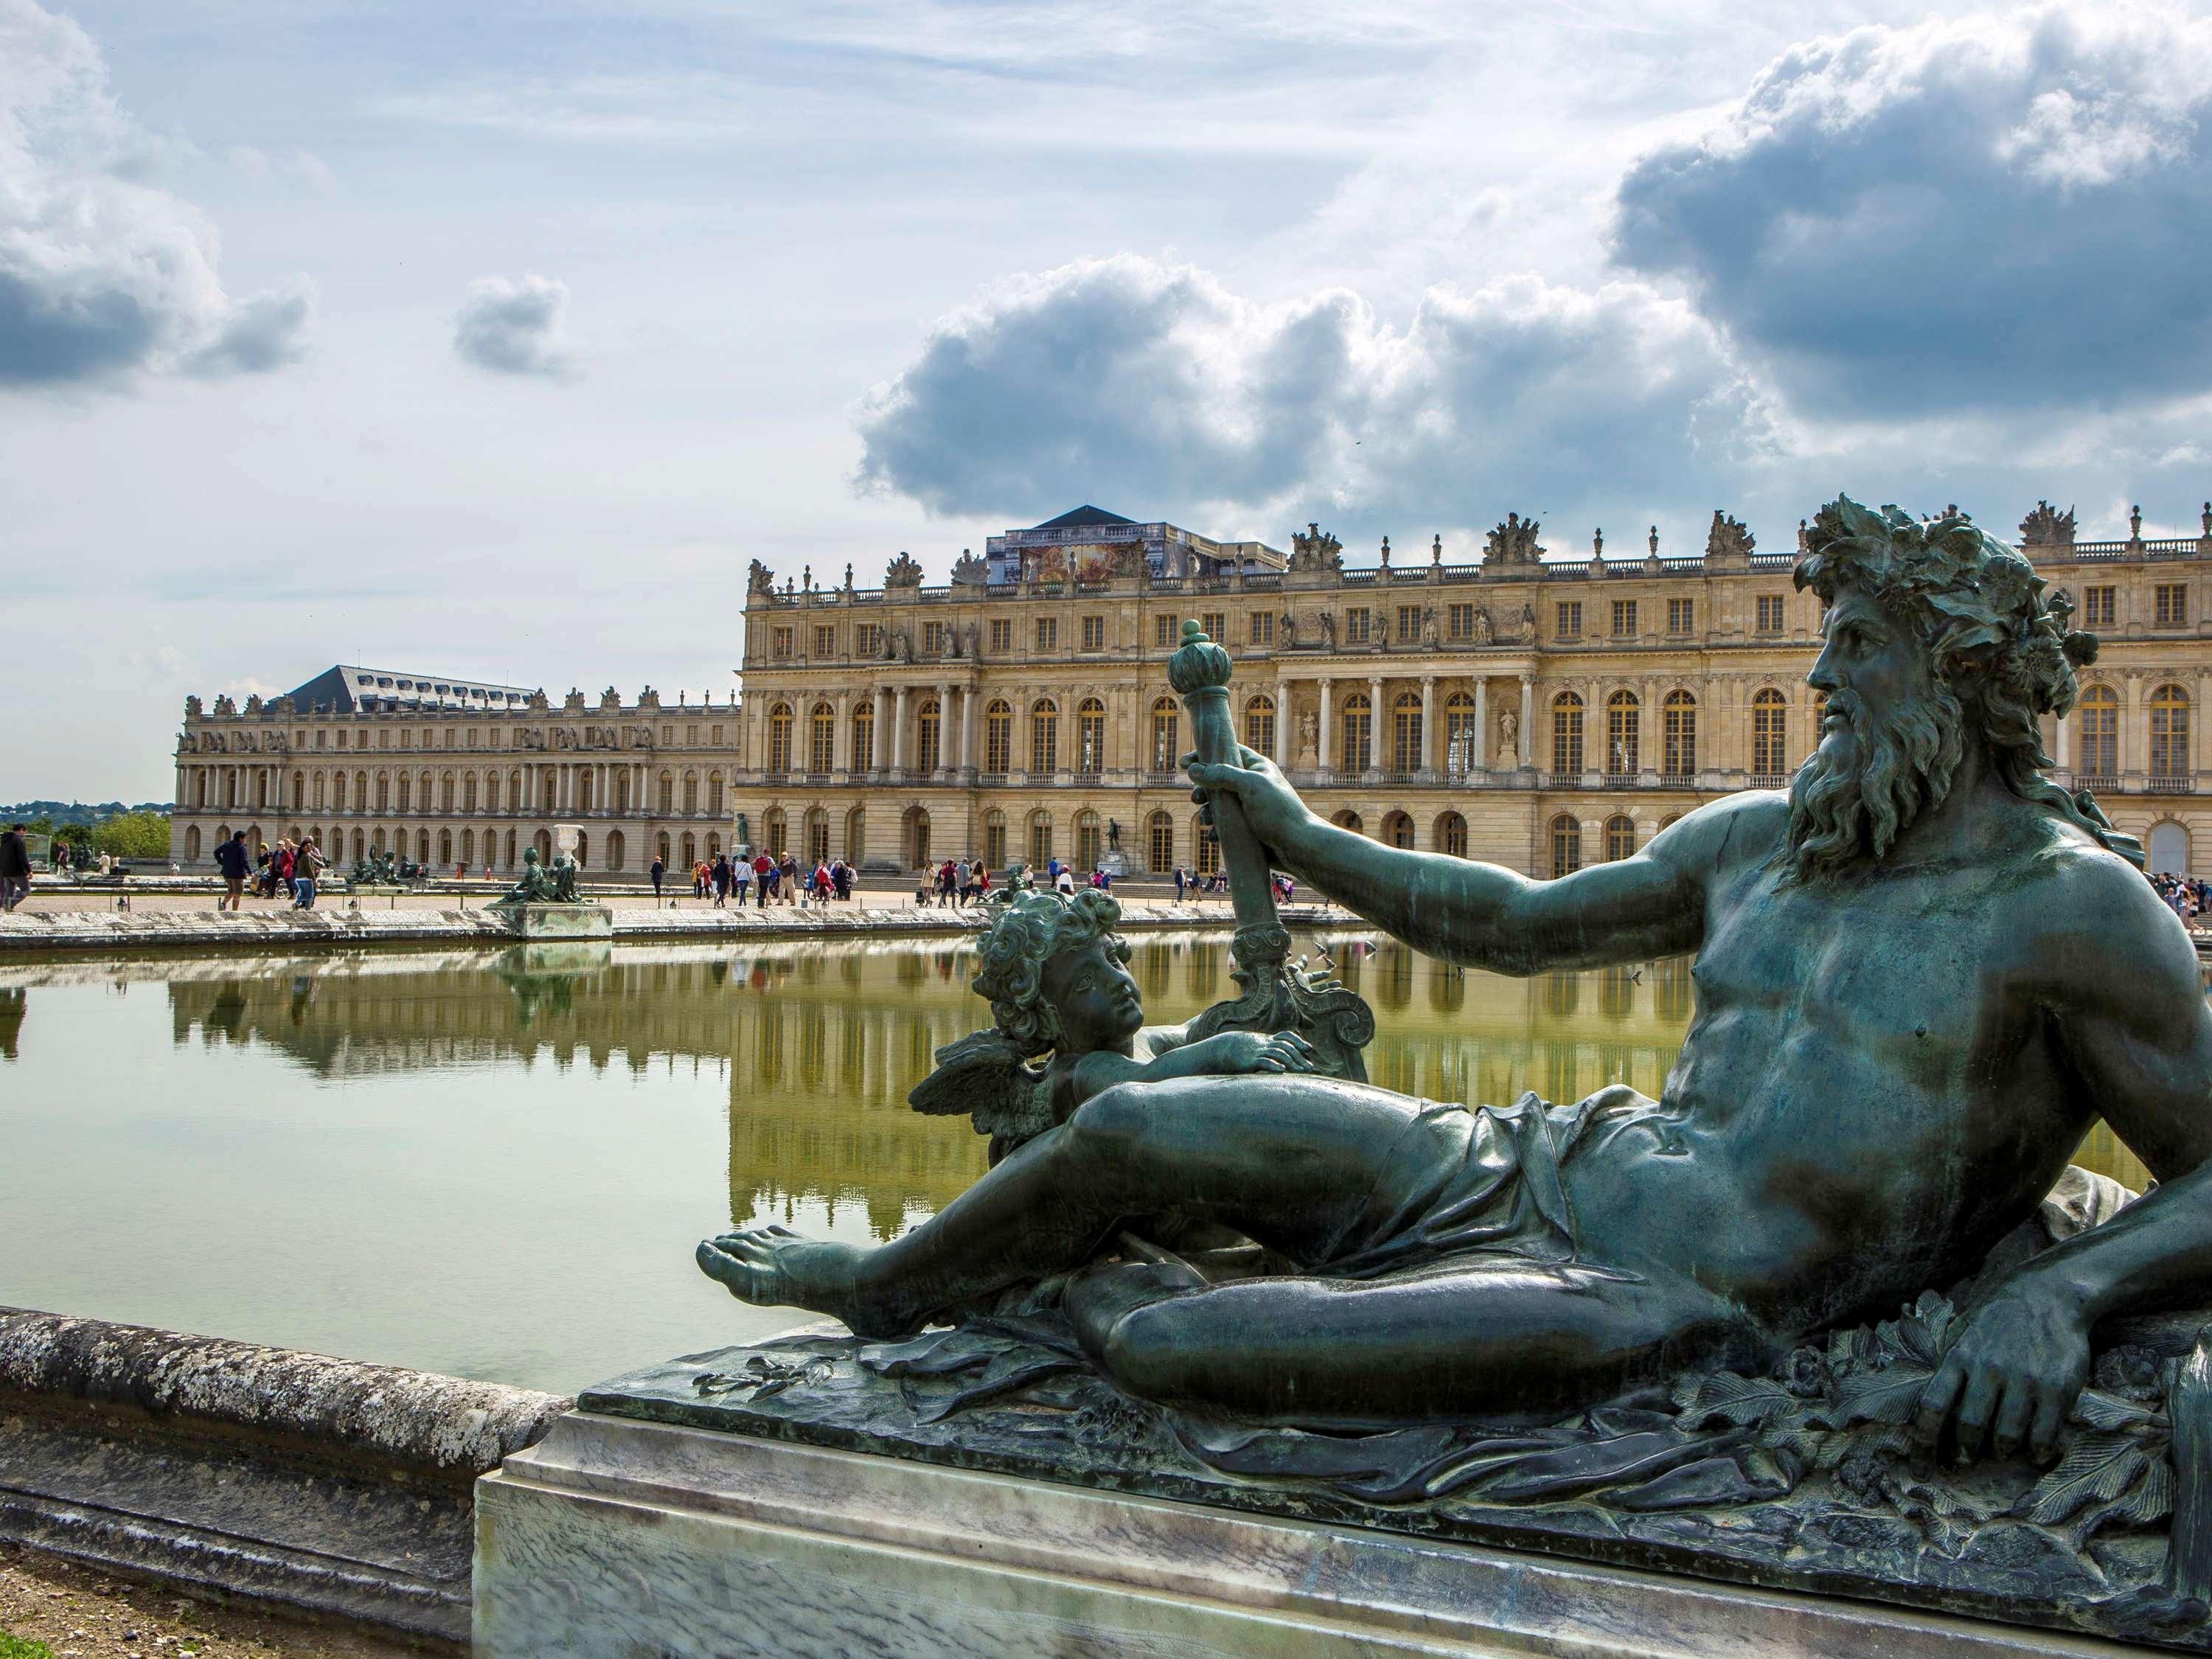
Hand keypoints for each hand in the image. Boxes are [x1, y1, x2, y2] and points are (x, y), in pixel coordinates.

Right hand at [1186, 745, 1309, 846]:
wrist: (1298, 847)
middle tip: (1196, 798)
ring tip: (1206, 820)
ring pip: (1219, 805)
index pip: (1227, 752)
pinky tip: (1215, 836)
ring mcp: (1249, 807)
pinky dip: (1216, 829)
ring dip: (1207, 812)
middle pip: (1218, 780)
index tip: (1184, 763)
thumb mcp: (1250, 786)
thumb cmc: (1279, 812)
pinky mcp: (1247, 828)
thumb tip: (1194, 769)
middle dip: (1202, 789)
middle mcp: (1252, 785)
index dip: (1204, 755)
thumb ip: (1222, 775)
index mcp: (1256, 769)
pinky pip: (1225, 825)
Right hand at [1209, 1029, 1320, 1074]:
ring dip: (1292, 1062)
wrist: (1221, 1049)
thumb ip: (1268, 1052)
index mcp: (1266, 1040)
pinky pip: (1264, 1062)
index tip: (1309, 1049)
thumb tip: (1280, 1061)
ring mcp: (1258, 1051)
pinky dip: (1274, 1065)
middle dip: (1299, 1057)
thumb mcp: (1256, 1049)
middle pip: (1286, 1047)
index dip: (1298, 1041)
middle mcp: (1264, 1044)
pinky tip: (1282, 1071)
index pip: (1286, 1036)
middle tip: (1309, 1068)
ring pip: (1279, 1054)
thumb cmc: (1240, 1052)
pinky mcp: (1250, 1061)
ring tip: (1301, 1071)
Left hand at [1913, 1280, 2092, 1462]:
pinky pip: (2042, 1433)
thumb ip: (1948, 1370)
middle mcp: (1988, 1368)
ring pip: (2006, 1434)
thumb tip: (1929, 1416)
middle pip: (1969, 1426)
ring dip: (2000, 1451)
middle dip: (1965, 1452)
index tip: (1921, 1469)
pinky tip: (2033, 1452)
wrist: (2047, 1296)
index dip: (1923, 1443)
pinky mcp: (2056, 1386)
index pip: (1932, 1406)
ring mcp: (2023, 1378)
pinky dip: (2035, 1450)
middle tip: (1965, 1462)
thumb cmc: (1997, 1322)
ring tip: (2000, 1451)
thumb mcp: (1962, 1335)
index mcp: (1958, 1357)